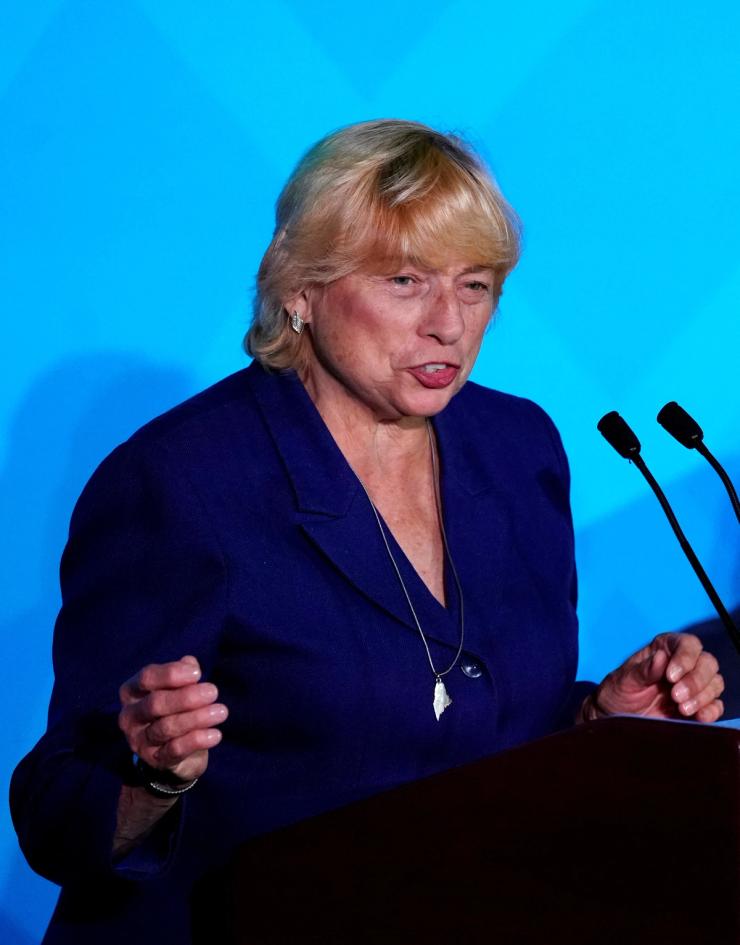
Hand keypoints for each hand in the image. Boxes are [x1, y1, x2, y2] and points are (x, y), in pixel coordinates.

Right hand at [118, 655, 227, 782]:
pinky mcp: (155, 760)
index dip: (172, 674)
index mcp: (132, 692)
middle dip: (186, 697)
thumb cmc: (175, 708)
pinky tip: (215, 734)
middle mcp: (130, 716)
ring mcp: (139, 740)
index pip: (147, 678)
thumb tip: (190, 664)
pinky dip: (197, 741)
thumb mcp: (178, 688)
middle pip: (156, 703)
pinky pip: (175, 750)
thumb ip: (183, 674)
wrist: (174, 750)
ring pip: (166, 727)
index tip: (197, 673)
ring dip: (197, 718)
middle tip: (213, 692)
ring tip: (221, 712)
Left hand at [582, 633, 723, 723]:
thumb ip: (643, 670)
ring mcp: (692, 686)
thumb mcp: (624, 681)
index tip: (671, 676)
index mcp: (664, 649)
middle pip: (707, 663)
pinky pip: (716, 705)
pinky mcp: (697, 707)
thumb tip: (660, 657)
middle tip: (676, 696)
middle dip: (696, 680)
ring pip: (714, 683)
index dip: (685, 658)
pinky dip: (712, 710)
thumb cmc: (617, 693)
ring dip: (703, 696)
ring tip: (682, 709)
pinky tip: (699, 717)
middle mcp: (683, 665)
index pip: (688, 644)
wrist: (616, 719)